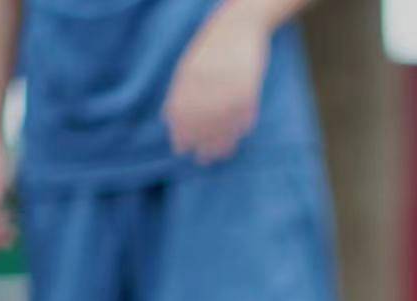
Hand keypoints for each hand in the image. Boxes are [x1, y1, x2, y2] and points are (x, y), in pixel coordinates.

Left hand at [163, 3, 273, 163]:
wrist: (240, 25)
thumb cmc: (213, 46)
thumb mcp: (190, 66)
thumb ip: (181, 91)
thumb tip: (168, 118)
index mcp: (189, 76)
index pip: (180, 113)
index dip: (181, 134)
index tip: (181, 149)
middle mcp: (207, 83)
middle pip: (201, 122)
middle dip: (200, 143)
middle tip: (202, 160)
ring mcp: (229, 87)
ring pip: (223, 124)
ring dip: (220, 143)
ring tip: (218, 156)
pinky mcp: (249, 90)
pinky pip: (243, 117)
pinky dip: (240, 130)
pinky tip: (238, 139)